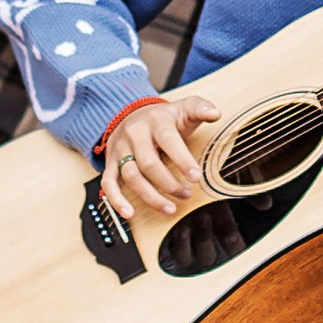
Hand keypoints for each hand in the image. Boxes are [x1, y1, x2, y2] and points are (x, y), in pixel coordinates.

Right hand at [98, 92, 221, 224]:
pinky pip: (108, 183)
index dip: (182, 160)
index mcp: (155, 121)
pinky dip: (116, 200)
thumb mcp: (184, 108)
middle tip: (187, 194)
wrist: (133, 116)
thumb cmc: (164, 119)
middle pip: (148, 163)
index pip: (168, 140)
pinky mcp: (110, 163)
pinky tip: (129, 214)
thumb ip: (201, 108)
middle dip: (169, 183)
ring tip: (171, 209)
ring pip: (131, 176)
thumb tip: (215, 113)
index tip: (196, 178)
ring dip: (151, 196)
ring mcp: (120, 150)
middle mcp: (134, 134)